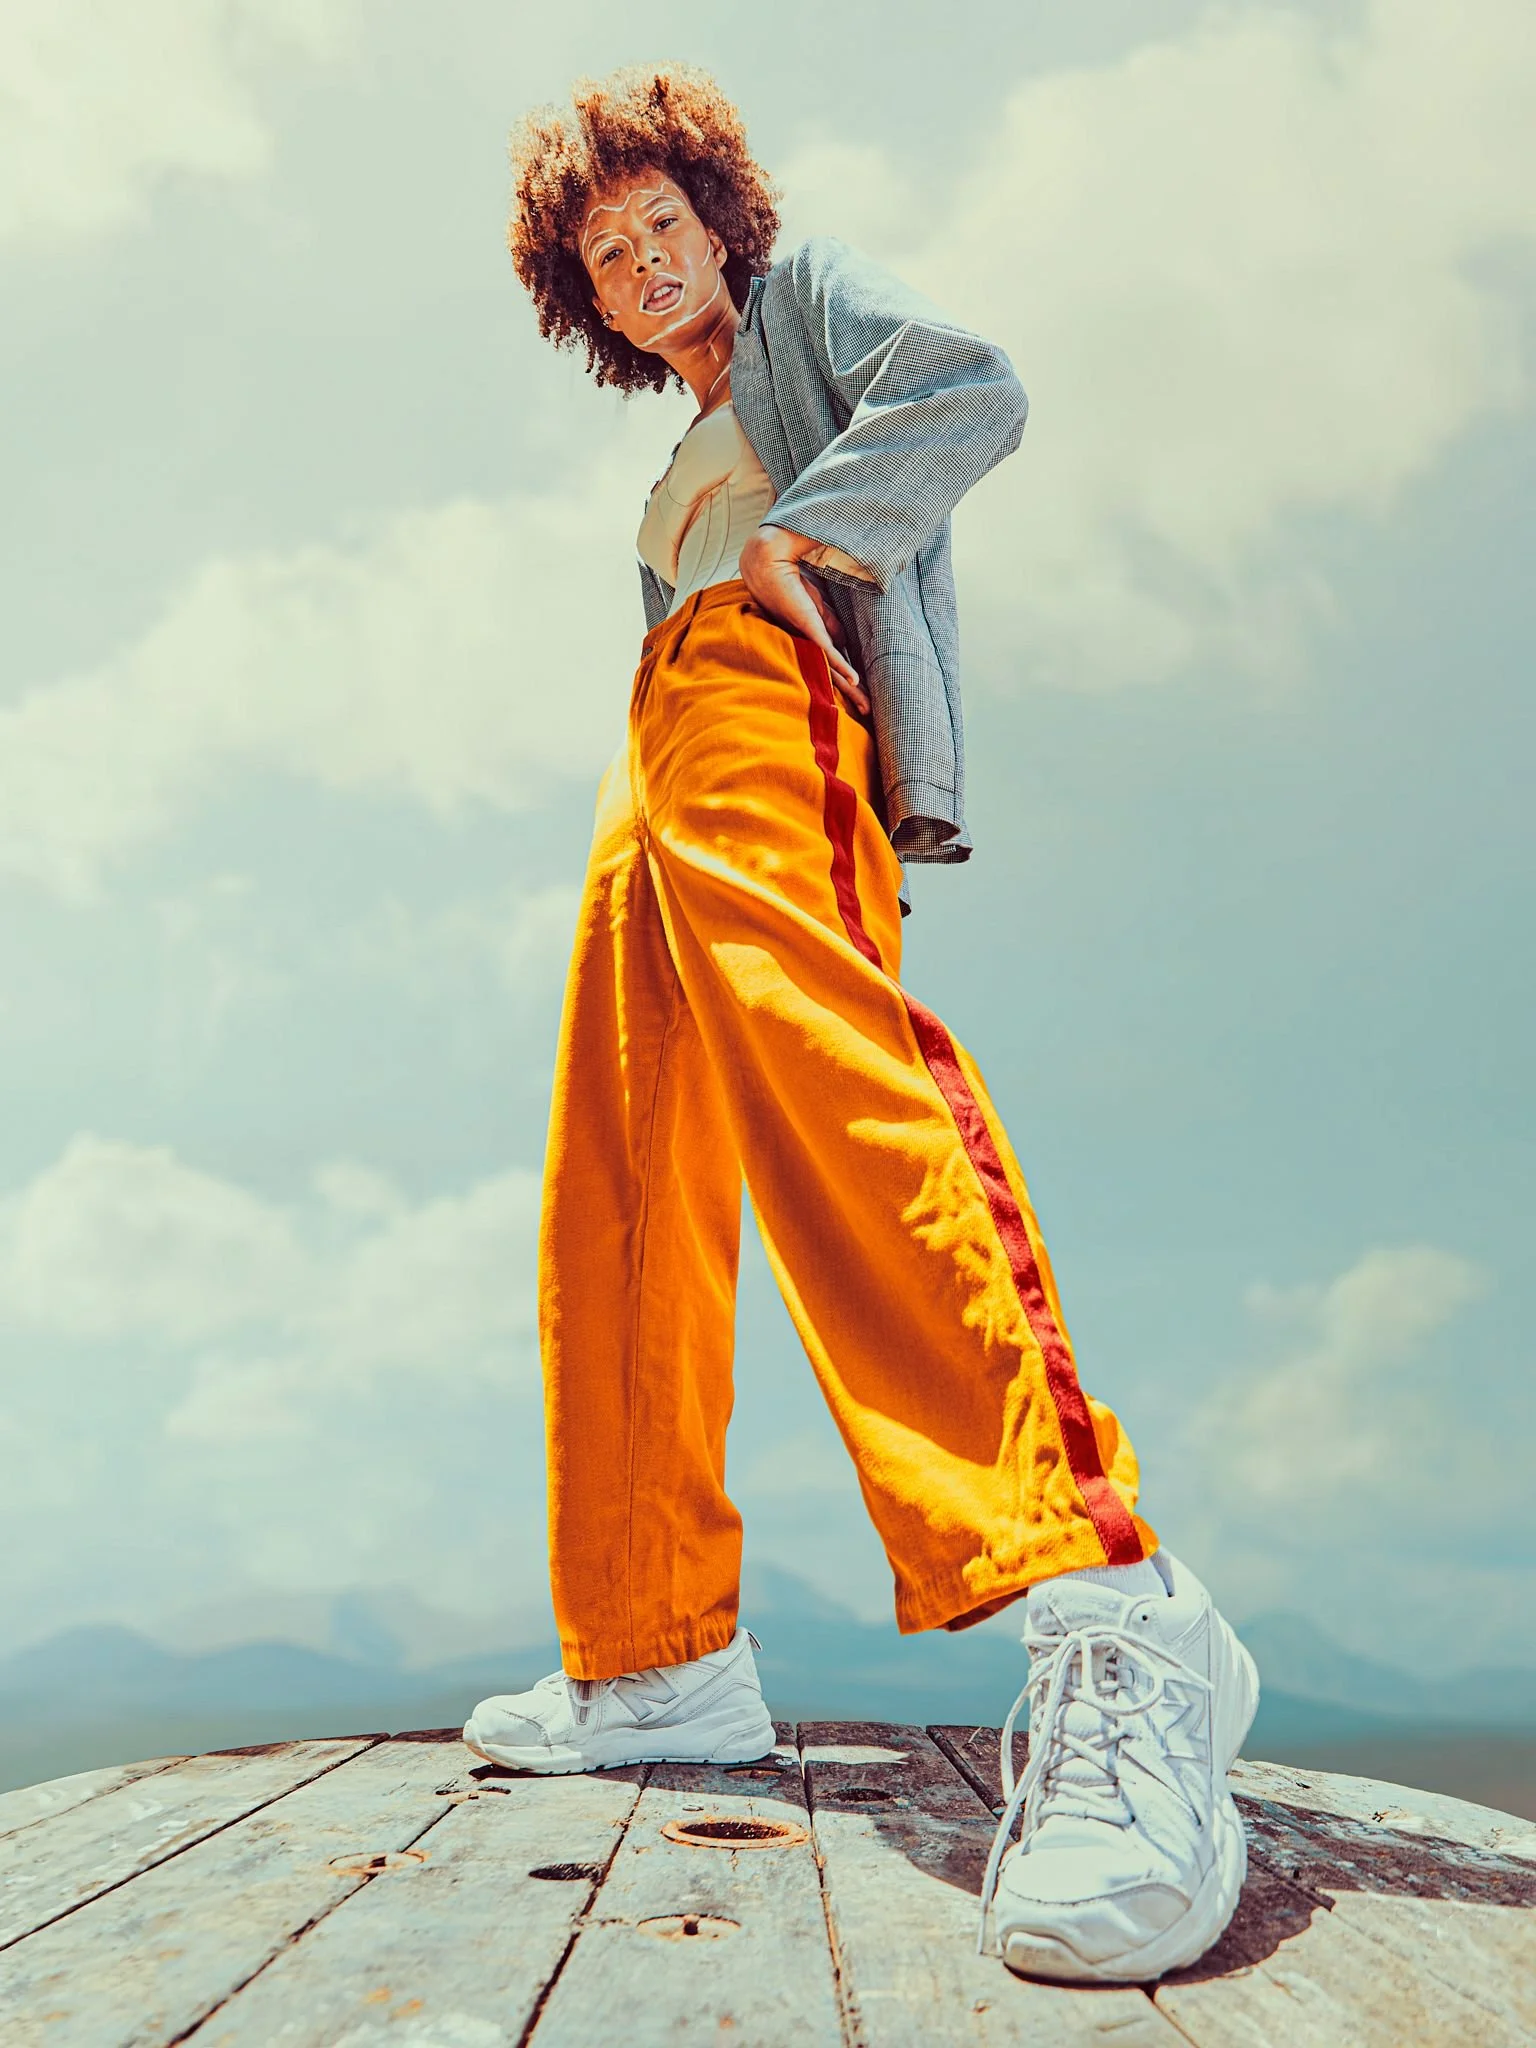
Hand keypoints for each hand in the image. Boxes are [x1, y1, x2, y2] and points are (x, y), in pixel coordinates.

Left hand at [737, 525, 870, 715]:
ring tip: (865, 707)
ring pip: (831, 670)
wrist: (771, 562)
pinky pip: (827, 651)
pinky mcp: (808, 626)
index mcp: (811, 642)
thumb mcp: (818, 606)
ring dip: (850, 689)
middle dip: (853, 695)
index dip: (849, 683)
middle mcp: (808, 644)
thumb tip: (844, 641)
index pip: (835, 667)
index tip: (862, 698)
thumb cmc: (790, 582)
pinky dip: (841, 665)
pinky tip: (854, 680)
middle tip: (868, 712)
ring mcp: (808, 637)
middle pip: (834, 675)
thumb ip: (831, 623)